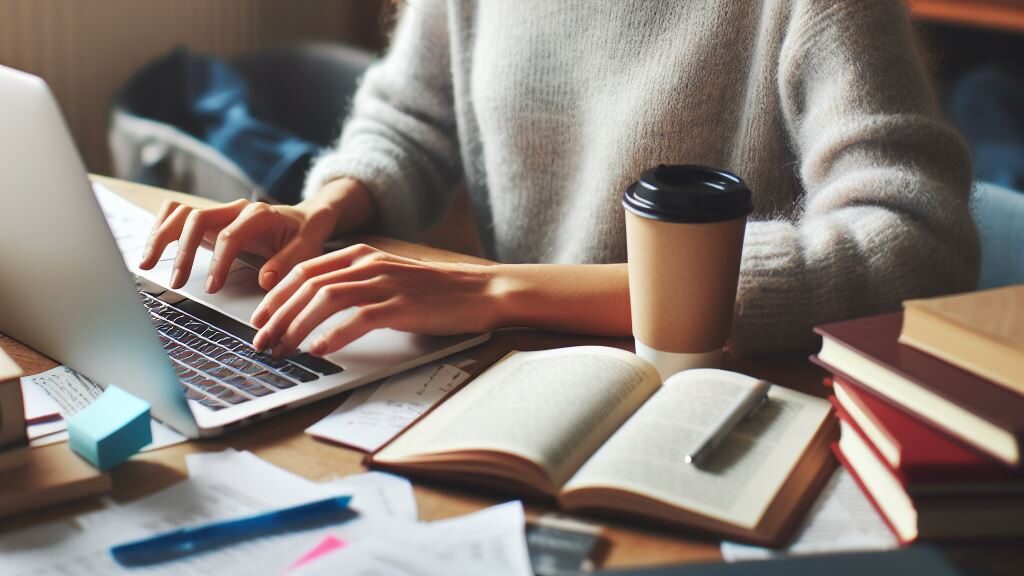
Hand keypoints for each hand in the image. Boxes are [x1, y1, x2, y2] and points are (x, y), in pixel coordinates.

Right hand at [139, 178, 372, 291]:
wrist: (305, 218)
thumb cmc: (305, 236)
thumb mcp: (306, 251)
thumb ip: (287, 264)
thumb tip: (264, 280)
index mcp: (259, 215)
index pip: (230, 235)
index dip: (218, 262)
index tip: (212, 288)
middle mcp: (235, 208)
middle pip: (196, 219)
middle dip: (182, 251)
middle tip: (175, 282)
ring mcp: (219, 211)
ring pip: (180, 213)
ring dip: (160, 237)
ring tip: (147, 264)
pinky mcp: (209, 219)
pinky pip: (177, 214)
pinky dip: (161, 228)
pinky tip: (153, 251)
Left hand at [250, 244, 499, 356]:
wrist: (480, 291)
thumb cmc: (435, 292)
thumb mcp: (388, 279)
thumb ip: (356, 285)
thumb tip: (316, 309)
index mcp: (362, 255)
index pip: (303, 270)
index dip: (275, 295)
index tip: (258, 319)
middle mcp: (369, 264)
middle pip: (307, 285)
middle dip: (277, 315)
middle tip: (261, 342)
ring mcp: (385, 284)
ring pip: (325, 299)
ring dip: (296, 326)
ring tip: (282, 349)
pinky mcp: (402, 306)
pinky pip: (358, 318)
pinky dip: (333, 335)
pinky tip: (319, 350)